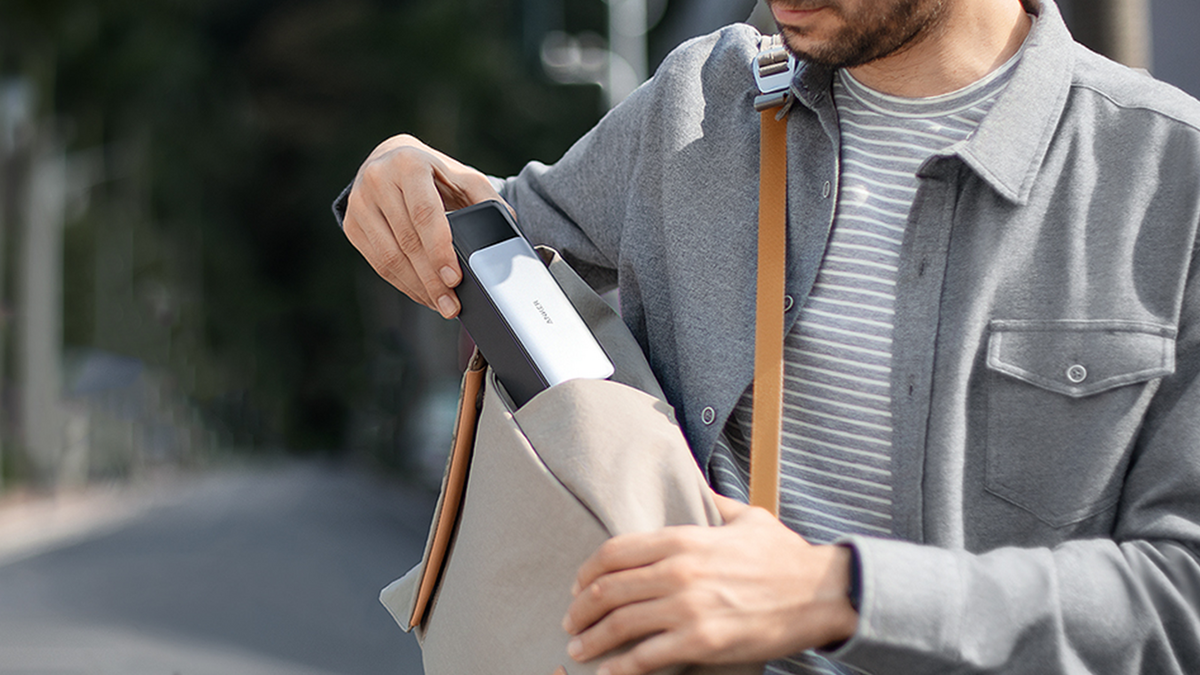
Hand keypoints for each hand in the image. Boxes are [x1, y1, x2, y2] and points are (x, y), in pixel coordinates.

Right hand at [342, 134, 504, 317]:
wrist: (388, 160)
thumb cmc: (432, 172)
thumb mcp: (461, 176)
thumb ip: (486, 198)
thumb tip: (509, 226)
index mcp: (409, 164)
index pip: (424, 214)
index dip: (440, 250)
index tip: (454, 279)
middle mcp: (378, 180)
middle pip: (408, 242)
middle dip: (432, 279)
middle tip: (452, 305)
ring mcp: (359, 203)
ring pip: (389, 257)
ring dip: (418, 288)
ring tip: (441, 305)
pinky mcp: (351, 224)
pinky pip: (378, 263)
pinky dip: (403, 284)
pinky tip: (423, 294)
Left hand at [561, 494, 857, 674]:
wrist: (823, 594)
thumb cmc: (785, 556)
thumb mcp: (747, 517)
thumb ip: (713, 504)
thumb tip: (697, 488)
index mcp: (683, 538)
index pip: (615, 552)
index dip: (587, 571)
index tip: (578, 585)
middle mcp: (678, 571)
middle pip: (608, 589)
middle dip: (581, 608)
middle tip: (570, 620)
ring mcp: (688, 608)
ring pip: (620, 624)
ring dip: (592, 639)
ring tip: (579, 648)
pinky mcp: (701, 642)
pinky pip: (647, 658)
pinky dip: (621, 668)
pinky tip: (608, 672)